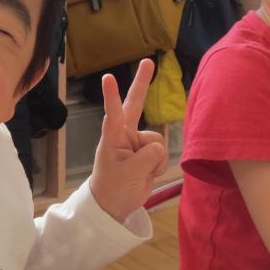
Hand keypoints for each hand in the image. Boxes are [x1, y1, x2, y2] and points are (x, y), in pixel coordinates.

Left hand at [89, 59, 169, 222]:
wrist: (114, 206)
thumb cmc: (113, 188)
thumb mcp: (129, 173)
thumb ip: (147, 156)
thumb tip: (158, 147)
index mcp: (113, 137)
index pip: (113, 112)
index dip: (112, 96)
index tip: (108, 77)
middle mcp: (125, 134)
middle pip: (136, 104)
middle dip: (142, 83)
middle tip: (147, 62)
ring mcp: (137, 143)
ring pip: (157, 141)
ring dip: (154, 159)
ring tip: (140, 172)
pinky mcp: (147, 153)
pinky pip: (162, 153)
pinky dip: (158, 165)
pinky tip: (147, 174)